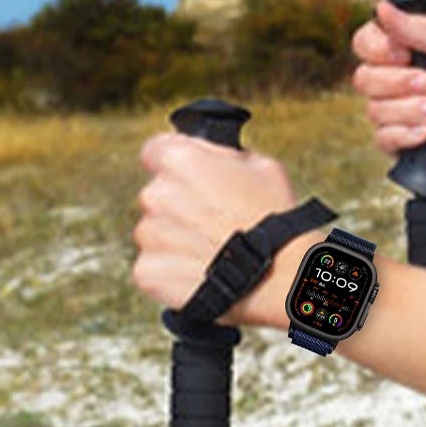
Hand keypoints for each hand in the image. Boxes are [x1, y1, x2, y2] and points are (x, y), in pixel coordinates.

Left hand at [133, 133, 299, 326]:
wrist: (278, 276)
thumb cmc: (275, 219)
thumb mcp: (262, 166)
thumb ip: (224, 157)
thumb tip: (212, 157)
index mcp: (181, 160)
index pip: (155, 150)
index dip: (175, 163)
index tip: (190, 177)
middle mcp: (156, 194)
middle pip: (158, 194)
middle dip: (179, 203)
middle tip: (213, 218)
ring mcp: (149, 235)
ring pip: (155, 231)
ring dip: (175, 237)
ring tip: (213, 248)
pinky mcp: (147, 270)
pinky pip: (153, 265)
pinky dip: (172, 268)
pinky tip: (203, 269)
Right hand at [351, 0, 425, 201]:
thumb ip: (423, 27)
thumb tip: (382, 8)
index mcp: (413, 50)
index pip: (366, 42)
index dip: (377, 48)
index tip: (404, 53)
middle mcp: (401, 80)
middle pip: (364, 77)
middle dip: (397, 82)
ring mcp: (400, 113)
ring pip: (373, 109)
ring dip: (409, 109)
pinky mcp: (403, 143)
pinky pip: (382, 138)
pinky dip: (406, 134)